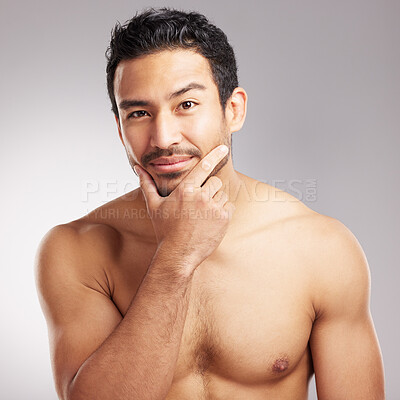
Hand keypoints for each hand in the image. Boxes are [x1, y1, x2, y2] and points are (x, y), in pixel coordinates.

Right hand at [135, 145, 234, 270]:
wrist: (178, 254)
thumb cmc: (164, 230)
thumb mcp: (154, 206)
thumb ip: (147, 184)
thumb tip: (137, 168)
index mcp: (185, 190)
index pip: (203, 167)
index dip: (215, 155)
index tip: (224, 148)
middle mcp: (201, 196)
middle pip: (215, 182)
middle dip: (210, 190)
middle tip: (199, 205)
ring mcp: (213, 208)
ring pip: (222, 195)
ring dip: (216, 202)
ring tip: (202, 216)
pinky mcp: (223, 219)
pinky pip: (229, 207)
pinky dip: (223, 212)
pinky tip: (211, 221)